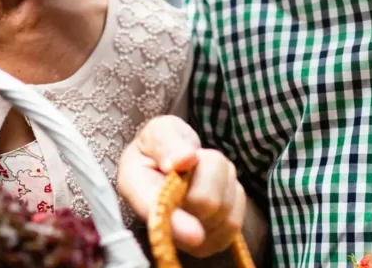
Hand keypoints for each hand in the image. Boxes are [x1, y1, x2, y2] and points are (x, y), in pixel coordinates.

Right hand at [118, 115, 245, 257]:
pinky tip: (214, 187)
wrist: (175, 159)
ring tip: (202, 173)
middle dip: (209, 171)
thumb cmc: (164, 144)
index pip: (157, 212)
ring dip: (222, 181)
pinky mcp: (209, 240)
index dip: (177, 224)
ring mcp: (184, 238)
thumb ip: (168, 143)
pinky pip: (236, 218)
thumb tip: (185, 160)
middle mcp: (157, 220)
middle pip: (205, 202)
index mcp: (135, 186)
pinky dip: (232, 195)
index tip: (195, 235)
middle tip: (194, 161)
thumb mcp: (161, 130)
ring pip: (224, 207)